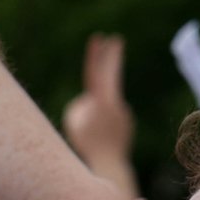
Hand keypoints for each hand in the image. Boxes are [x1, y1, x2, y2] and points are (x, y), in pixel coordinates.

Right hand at [61, 34, 135, 164]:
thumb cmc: (86, 142)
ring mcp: (123, 111)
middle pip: (112, 74)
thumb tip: (88, 100)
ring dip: (94, 116)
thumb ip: (79, 104)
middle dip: (113, 57)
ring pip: (101, 106)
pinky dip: (100, 126)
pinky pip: (106, 119)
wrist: (109, 162)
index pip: (96, 72)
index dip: (96, 54)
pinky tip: (102, 138)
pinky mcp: (125, 121)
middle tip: (117, 39)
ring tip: (93, 133)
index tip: (99, 37)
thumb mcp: (73, 120)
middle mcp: (116, 102)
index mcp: (102, 99)